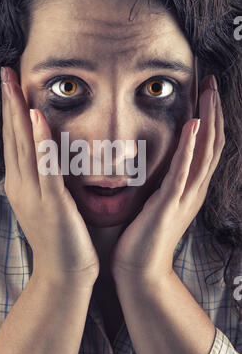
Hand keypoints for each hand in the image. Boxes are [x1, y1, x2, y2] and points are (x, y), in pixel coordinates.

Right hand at [1, 67, 98, 286]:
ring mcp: (34, 194)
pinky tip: (37, 118)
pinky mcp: (52, 203)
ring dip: (19, 114)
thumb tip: (45, 154)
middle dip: (9, 103)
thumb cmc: (59, 237)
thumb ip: (42, 178)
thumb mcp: (44, 202)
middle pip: (14, 137)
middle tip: (4, 73)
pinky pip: (45, 167)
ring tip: (13, 85)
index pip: (14, 141)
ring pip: (24, 147)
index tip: (10, 85)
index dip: (11, 111)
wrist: (64, 274)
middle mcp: (21, 186)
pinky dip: (41, 141)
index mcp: (21, 185)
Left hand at [110, 75, 224, 282]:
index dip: (209, 118)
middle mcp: (193, 190)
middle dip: (213, 111)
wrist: (140, 271)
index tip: (205, 91)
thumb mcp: (157, 203)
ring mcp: (184, 197)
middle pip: (212, 143)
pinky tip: (192, 126)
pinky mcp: (169, 205)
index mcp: (189, 188)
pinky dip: (189, 148)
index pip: (205, 147)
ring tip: (208, 93)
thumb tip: (158, 163)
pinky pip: (183, 172)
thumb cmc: (144, 237)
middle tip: (211, 81)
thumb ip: (163, 183)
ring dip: (208, 120)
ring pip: (204, 152)